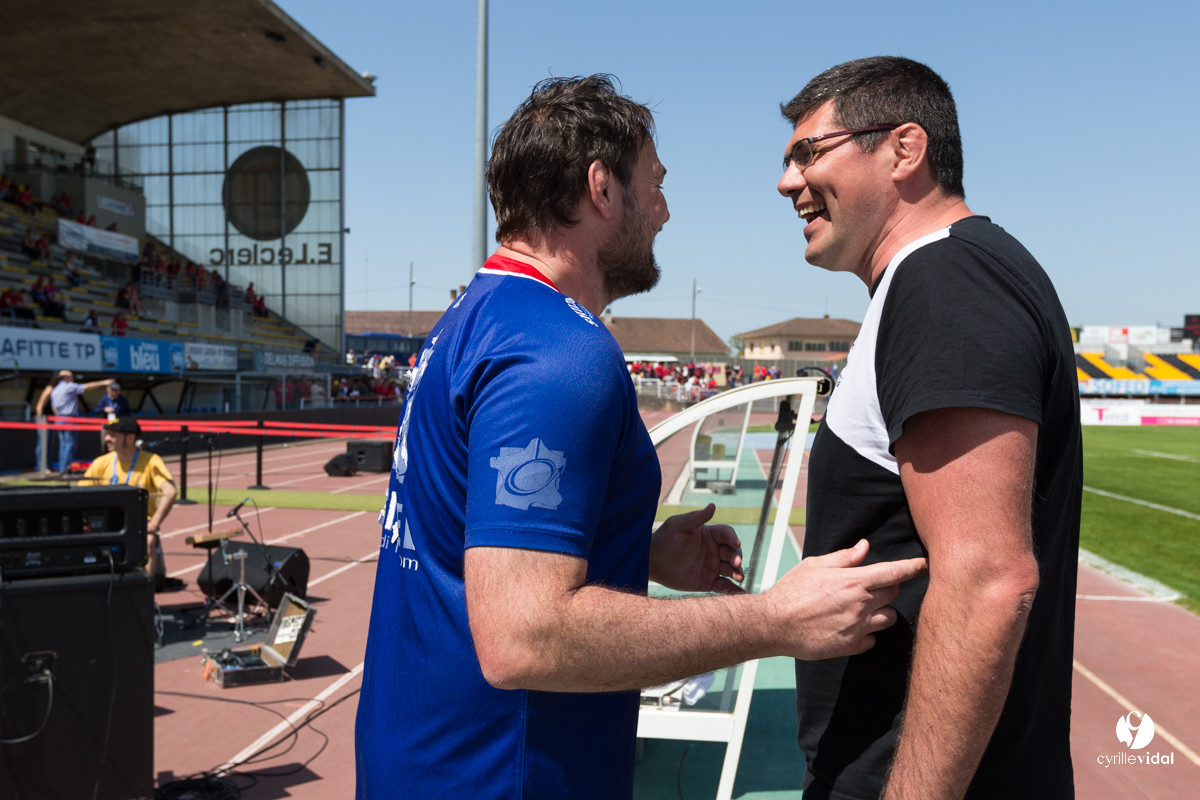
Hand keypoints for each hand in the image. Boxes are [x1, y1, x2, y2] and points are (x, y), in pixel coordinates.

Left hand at [649, 503, 744, 594]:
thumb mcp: (677, 525)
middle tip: (736, 562)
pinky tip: (741, 593)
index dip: (732, 537)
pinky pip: (724, 586)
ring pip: (731, 569)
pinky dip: (734, 589)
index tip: (735, 542)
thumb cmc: (663, 539)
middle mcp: (714, 550)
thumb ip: (695, 517)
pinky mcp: (709, 582)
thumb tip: (713, 505)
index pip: (726, 534)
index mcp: (709, 534)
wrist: (651, 562)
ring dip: (738, 572)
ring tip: (740, 577)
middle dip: (737, 556)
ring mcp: (713, 566)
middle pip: (733, 552)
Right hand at [766, 539, 926, 659]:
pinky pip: (873, 640)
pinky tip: (851, 627)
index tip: (926, 565)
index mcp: (853, 581)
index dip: (914, 567)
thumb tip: (864, 547)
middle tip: (872, 586)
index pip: (895, 572)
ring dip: (883, 611)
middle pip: (894, 593)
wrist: (774, 624)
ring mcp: (858, 627)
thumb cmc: (792, 590)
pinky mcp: (851, 646)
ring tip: (863, 608)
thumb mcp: (815, 565)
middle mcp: (861, 604)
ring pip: (890, 619)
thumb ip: (844, 557)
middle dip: (889, 587)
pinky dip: (867, 633)